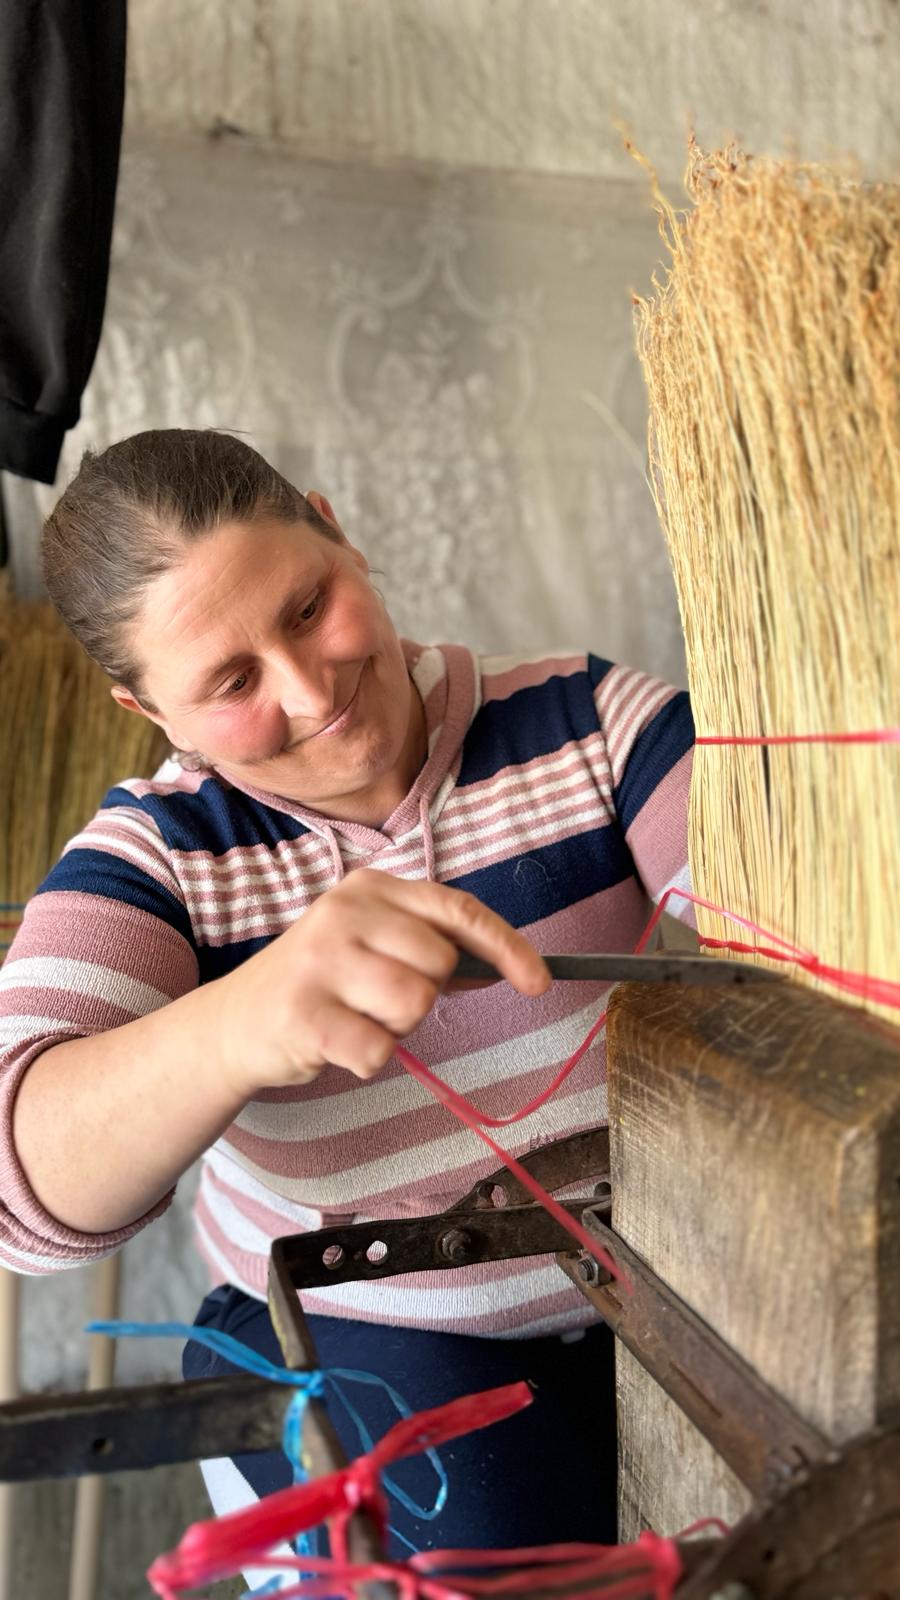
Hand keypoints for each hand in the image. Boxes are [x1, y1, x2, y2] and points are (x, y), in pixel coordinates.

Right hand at [216, 869, 549, 1094]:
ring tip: (358, 1018)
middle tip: (379, 999)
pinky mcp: (303, 1012)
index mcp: (369, 888)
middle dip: (425, 994)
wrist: (236, 1022)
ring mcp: (319, 960)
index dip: (506, 946)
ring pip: (414, 1004)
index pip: (457, 910)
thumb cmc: (321, 983)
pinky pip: (379, 1049)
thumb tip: (512, 967)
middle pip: (439, 963)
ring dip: (396, 1028)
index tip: (538, 982)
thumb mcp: (373, 947)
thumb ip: (434, 949)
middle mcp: (343, 912)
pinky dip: (369, 1057)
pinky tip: (337, 1043)